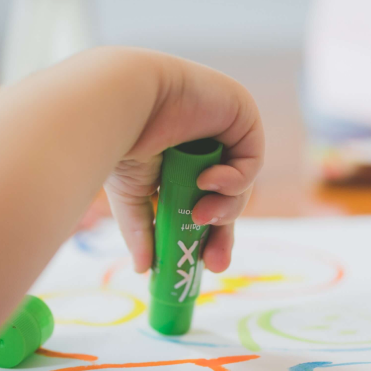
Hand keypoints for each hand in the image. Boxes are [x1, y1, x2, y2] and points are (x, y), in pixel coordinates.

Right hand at [103, 50, 262, 273]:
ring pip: (240, 185)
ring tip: (201, 215)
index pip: (202, 202)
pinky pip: (251, 161)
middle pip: (227, 198)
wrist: (123, 100)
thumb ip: (143, 230)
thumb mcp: (131, 196)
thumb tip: (144, 270)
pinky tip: (210, 181)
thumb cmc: (119, 138)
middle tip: (214, 263)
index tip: (202, 266)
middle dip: (222, 232)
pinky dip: (235, 179)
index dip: (206, 234)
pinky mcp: (241, 114)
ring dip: (226, 207)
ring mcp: (224, 127)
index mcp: (178, 159)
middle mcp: (202, 142)